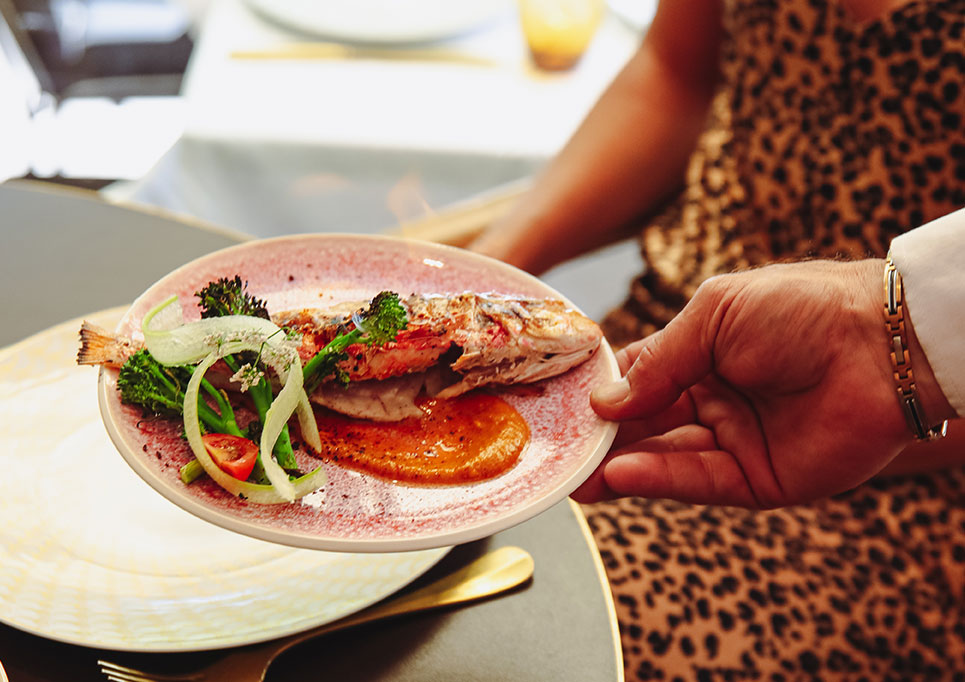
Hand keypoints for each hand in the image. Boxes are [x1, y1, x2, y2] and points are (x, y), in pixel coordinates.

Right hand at [572, 259, 952, 507]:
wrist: (884, 342)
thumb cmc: (803, 308)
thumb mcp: (715, 315)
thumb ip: (659, 360)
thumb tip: (604, 402)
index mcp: (701, 353)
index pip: (636, 378)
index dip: (598, 394)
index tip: (556, 407)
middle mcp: (712, 398)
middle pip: (643, 425)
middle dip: (600, 440)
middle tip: (555, 454)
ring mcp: (734, 440)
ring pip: (663, 458)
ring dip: (618, 467)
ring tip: (575, 477)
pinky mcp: (758, 478)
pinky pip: (698, 479)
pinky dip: (658, 479)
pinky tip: (621, 474)